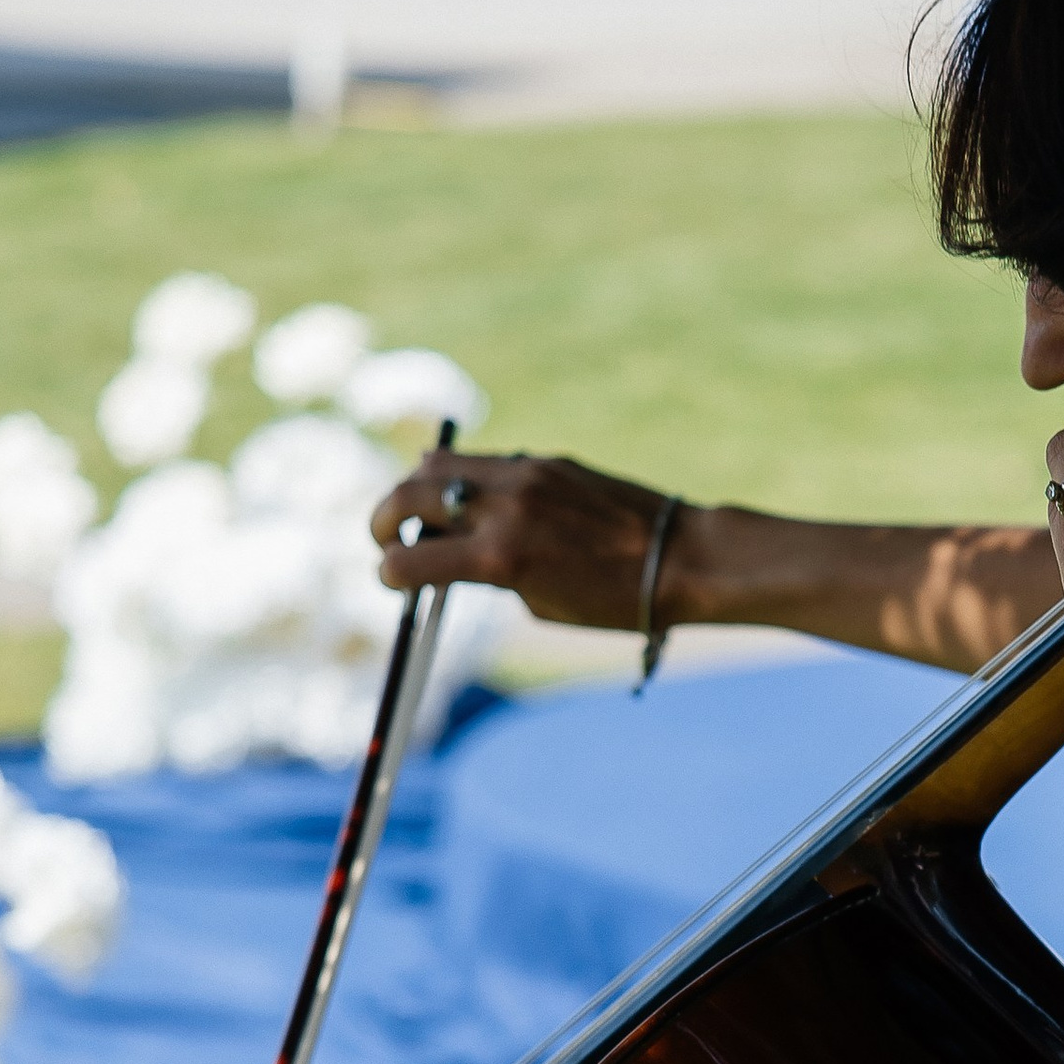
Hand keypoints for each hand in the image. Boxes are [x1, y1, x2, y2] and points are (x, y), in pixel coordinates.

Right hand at [373, 450, 678, 628]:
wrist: (680, 559)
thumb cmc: (612, 600)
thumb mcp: (536, 602)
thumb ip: (484, 575)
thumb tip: (442, 556)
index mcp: (499, 558)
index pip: (408, 560)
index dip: (389, 574)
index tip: (391, 578)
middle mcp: (504, 508)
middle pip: (408, 495)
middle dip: (384, 519)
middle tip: (386, 539)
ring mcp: (525, 475)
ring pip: (439, 463)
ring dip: (417, 487)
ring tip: (421, 511)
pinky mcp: (546, 460)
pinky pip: (485, 462)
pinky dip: (464, 478)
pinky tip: (471, 500)